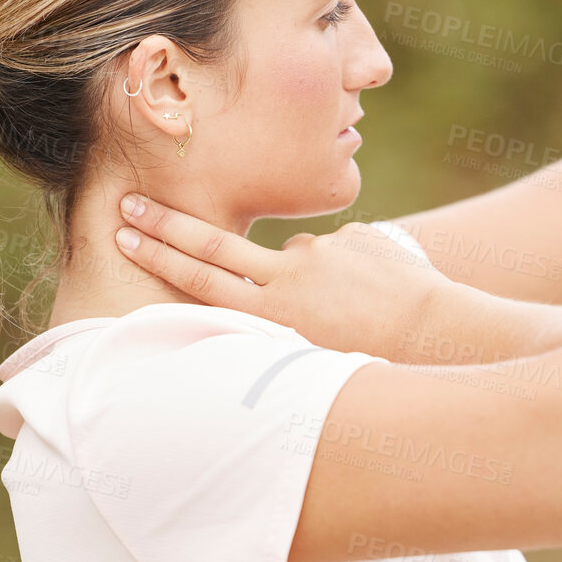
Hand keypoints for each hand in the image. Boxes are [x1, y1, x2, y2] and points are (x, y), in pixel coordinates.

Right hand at [113, 194, 451, 357]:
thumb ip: (280, 323)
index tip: (123, 234)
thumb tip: (270, 290)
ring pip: (299, 258)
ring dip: (320, 282)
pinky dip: (357, 273)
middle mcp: (288, 276)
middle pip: (214, 244)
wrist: (437, 330)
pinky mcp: (353, 234)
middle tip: (129, 202)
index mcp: (274, 313)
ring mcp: (320, 250)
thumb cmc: (377, 359)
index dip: (159, 257)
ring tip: (359, 313)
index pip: (201, 278)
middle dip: (168, 226)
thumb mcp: (313, 359)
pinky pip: (345, 253)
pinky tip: (383, 295)